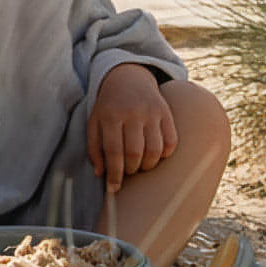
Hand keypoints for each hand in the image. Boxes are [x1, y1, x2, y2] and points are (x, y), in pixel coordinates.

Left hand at [87, 64, 176, 193]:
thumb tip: (100, 174)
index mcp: (110, 115)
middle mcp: (132, 112)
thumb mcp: (94, 122)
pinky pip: (171, 141)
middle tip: (128, 171)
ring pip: (154, 150)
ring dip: (148, 166)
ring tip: (140, 164)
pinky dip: (164, 154)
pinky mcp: (166, 112)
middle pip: (134, 153)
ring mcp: (151, 111)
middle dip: (131, 170)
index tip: (113, 188)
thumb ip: (94, 148)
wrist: (128, 78)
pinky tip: (155, 154)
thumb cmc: (109, 107)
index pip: (113, 152)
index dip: (114, 175)